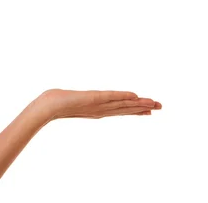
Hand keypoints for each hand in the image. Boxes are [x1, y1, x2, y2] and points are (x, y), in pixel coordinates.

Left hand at [35, 89, 161, 119]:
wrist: (47, 107)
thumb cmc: (57, 105)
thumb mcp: (73, 103)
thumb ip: (80, 102)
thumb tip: (83, 100)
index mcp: (98, 111)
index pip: (121, 110)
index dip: (136, 110)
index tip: (150, 111)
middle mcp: (100, 110)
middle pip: (125, 108)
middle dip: (143, 107)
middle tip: (160, 106)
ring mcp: (97, 105)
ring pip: (122, 104)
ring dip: (138, 103)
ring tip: (153, 103)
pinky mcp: (92, 98)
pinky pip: (110, 97)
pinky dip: (121, 96)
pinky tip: (133, 95)